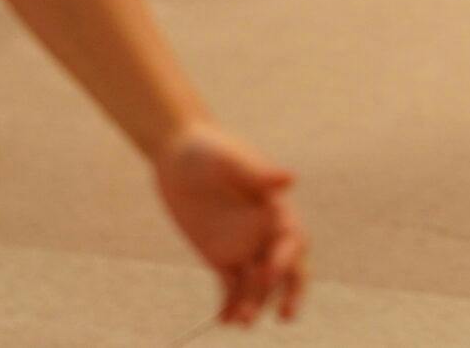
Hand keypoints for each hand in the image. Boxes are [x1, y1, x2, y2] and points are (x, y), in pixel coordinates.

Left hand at [155, 123, 307, 326]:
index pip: (292, 241)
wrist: (177, 153)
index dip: (287, 260)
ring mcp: (243, 247)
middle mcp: (264, 232)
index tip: (269, 272)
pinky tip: (223, 320)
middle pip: (286, 271)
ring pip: (256, 285)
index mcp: (275, 209)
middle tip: (284, 315)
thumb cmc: (207, 148)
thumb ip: (257, 172)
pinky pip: (230, 287)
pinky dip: (230, 305)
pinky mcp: (220, 257)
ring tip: (241, 321)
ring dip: (253, 303)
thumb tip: (289, 178)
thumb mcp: (229, 158)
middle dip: (287, 293)